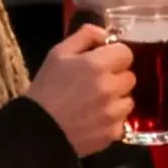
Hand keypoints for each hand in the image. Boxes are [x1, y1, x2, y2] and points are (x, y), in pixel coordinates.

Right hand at [25, 24, 135, 157]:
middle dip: (116, 78)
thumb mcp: (58, 53)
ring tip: (96, 103)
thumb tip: (105, 34)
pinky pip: (122, 121)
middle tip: (97, 84)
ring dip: (116, 100)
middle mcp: (110, 87)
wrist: (38, 130)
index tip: (103, 62)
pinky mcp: (113, 132)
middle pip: (130, 77)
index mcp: (97, 64)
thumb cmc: (46, 88)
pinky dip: (112, 120)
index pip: (126, 53)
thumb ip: (85, 36)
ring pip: (128, 100)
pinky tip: (95, 120)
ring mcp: (113, 112)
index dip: (114, 56)